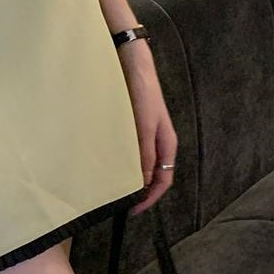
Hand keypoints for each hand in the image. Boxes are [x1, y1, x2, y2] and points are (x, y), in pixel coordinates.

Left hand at [118, 44, 178, 215]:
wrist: (131, 64)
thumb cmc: (143, 92)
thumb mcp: (145, 125)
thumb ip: (145, 151)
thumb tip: (144, 181)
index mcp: (166, 144)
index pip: (164, 180)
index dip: (150, 198)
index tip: (133, 210)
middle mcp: (157, 141)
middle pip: (152, 174)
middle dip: (140, 190)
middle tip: (120, 202)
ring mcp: (143, 132)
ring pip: (139, 162)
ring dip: (129, 175)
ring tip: (112, 186)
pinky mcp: (130, 124)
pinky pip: (128, 148)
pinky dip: (120, 159)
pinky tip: (106, 161)